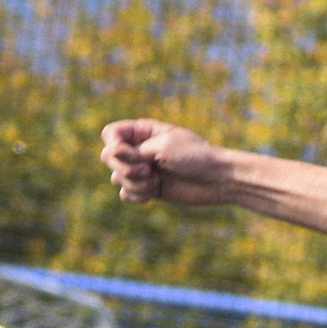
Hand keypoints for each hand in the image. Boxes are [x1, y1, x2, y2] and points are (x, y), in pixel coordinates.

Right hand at [99, 120, 233, 206]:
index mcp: (143, 132)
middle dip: (124, 166)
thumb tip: (109, 155)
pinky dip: (137, 195)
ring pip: (117, 177)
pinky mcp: (149, 188)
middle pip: (108, 157)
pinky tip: (153, 193)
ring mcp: (143, 170)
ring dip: (133, 182)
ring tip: (155, 182)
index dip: (113, 145)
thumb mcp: (163, 147)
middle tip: (147, 170)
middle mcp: (140, 149)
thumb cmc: (195, 157)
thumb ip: (134, 150)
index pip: (110, 134)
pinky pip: (126, 194)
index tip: (129, 153)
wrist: (218, 180)